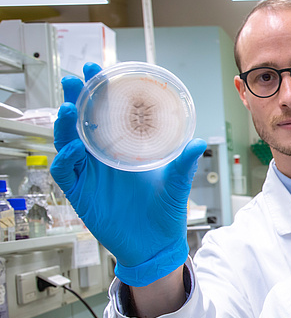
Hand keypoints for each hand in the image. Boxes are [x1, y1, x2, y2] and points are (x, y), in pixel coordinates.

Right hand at [51, 63, 206, 285]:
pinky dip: (66, 158)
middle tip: (77, 78)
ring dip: (65, 123)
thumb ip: (184, 164)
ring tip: (71, 107)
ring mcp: (89, 174)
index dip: (100, 92)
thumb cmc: (164, 214)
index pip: (106, 114)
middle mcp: (103, 158)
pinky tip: (74, 147)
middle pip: (81, 122)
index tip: (99, 71)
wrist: (156, 246)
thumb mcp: (176, 184)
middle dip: (77, 98)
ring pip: (66, 142)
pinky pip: (65, 172)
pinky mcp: (81, 194)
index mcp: (123, 150)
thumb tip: (199, 142)